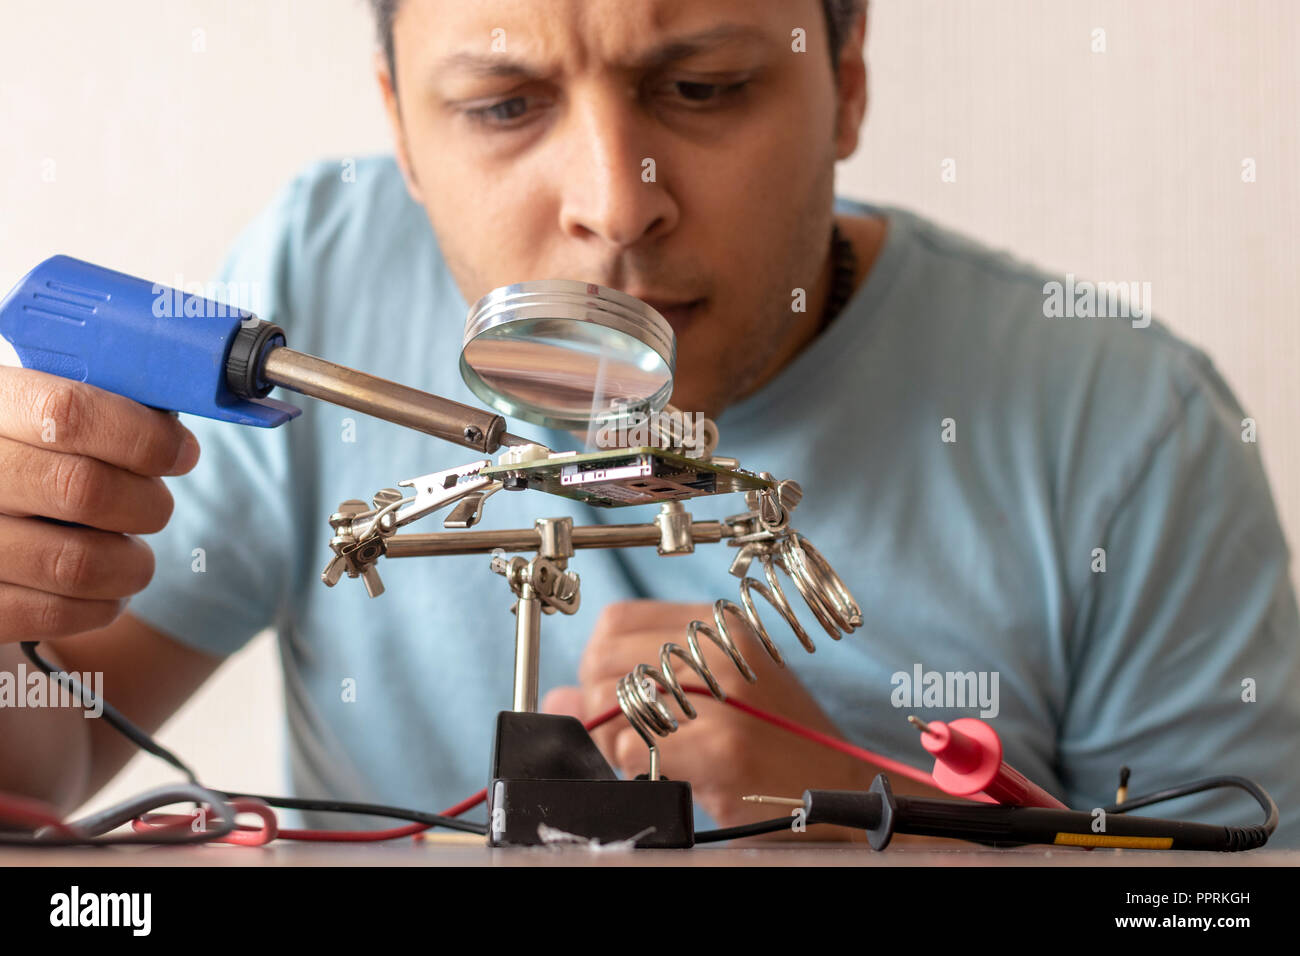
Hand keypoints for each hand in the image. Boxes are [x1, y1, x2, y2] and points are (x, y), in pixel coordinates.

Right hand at [0, 367, 198, 641]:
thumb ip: (100, 420)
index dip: (142, 436)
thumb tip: (175, 442)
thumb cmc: (33, 468)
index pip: (67, 414)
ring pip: (80, 564)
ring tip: (131, 556)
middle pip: (83, 490)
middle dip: (146, 504)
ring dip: (131, 564)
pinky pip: (57, 614)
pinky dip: (102, 606)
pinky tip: (103, 591)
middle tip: (154, 509)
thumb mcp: (42, 424)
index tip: (182, 453)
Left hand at [543, 599, 925, 841]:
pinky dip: (635, 768)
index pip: (616, 622)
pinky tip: (670, 773)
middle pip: (604, 661)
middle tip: (625, 737)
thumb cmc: (777, 742)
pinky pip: (634, 749)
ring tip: (652, 758)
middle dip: (597, 706)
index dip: (597, 663)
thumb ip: (640, 686)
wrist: (842, 790)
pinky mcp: (721, 746)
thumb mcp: (716, 693)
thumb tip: (559, 698)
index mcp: (719, 625)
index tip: (608, 694)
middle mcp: (721, 649)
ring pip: (612, 706)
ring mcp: (723, 697)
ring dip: (613, 742)